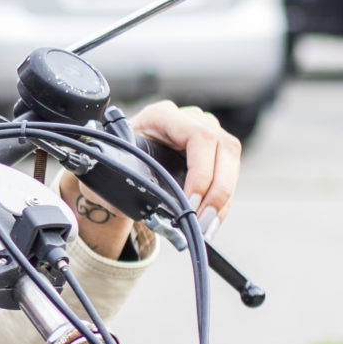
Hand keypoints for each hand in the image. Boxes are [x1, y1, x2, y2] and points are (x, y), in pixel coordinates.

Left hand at [58, 101, 241, 258]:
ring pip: (230, 164)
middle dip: (217, 191)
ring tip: (207, 228)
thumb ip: (123, 177)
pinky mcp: (215, 153)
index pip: (199, 137)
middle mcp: (191, 119)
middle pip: (224, 148)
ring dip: (222, 200)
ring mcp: (208, 133)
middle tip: (203, 222)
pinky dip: (221, 202)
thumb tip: (139, 204)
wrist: (117, 160)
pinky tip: (210, 222)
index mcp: (162, 115)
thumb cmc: (112, 160)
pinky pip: (228, 176)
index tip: (190, 203)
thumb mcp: (112, 164)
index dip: (200, 172)